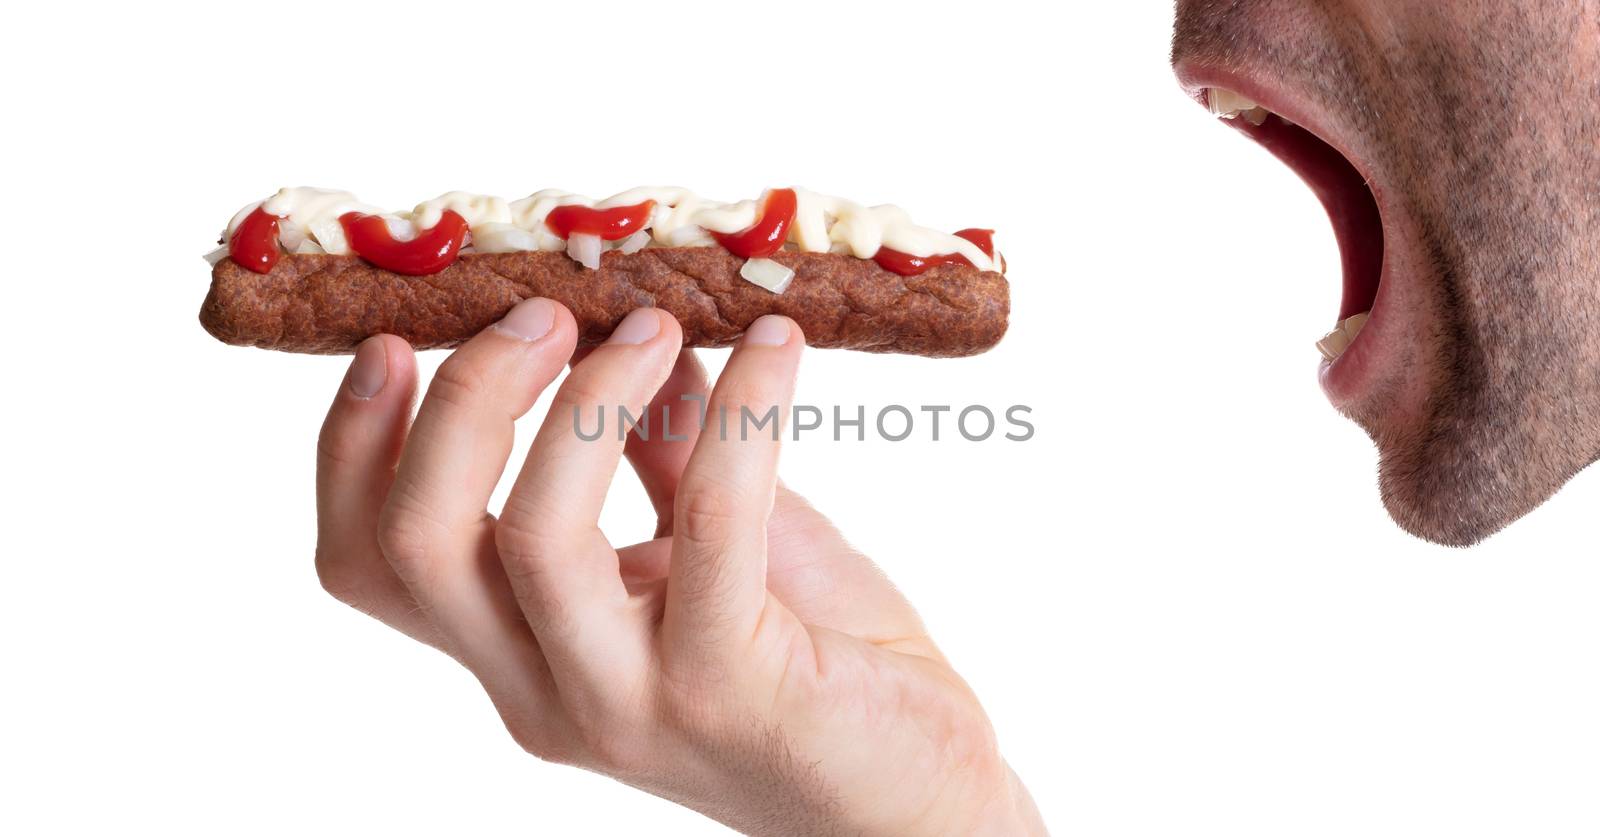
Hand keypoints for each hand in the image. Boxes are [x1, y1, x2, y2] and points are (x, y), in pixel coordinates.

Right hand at [313, 299, 1045, 835]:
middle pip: (420, 545)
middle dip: (466, 403)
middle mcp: (545, 693)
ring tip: (654, 326)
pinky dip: (738, 413)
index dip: (354, 448)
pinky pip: (712, 521)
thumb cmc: (813, 666)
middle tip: (545, 315)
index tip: (398, 343)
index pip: (370, 564)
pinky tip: (779, 349)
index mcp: (516, 656)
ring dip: (586, 403)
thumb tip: (639, 331)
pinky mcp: (735, 689)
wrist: (915, 797)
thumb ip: (659, 457)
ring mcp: (631, 703)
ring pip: (537, 540)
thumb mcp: (708, 551)